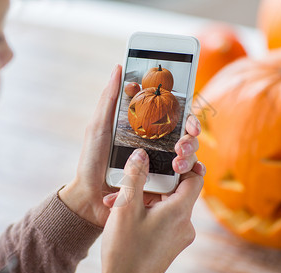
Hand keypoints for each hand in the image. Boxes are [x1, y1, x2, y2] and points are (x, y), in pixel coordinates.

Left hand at [59, 65, 203, 226]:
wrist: (89, 196)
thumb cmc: (92, 160)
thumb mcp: (98, 127)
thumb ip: (109, 99)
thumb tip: (119, 68)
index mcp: (145, 128)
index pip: (173, 116)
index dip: (187, 115)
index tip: (189, 120)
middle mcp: (157, 144)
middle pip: (185, 134)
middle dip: (191, 137)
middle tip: (183, 143)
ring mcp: (161, 164)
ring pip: (188, 154)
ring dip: (189, 155)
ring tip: (177, 163)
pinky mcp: (162, 184)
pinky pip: (184, 178)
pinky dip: (191, 174)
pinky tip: (186, 174)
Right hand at [97, 149, 203, 272]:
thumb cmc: (125, 250)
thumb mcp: (126, 207)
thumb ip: (135, 176)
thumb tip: (142, 155)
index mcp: (180, 212)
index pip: (195, 178)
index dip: (184, 164)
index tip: (169, 157)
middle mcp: (185, 225)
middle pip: (178, 191)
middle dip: (153, 182)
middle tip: (133, 178)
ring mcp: (179, 237)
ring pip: (167, 206)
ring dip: (145, 199)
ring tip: (118, 201)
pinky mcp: (170, 245)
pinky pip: (163, 220)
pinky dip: (148, 213)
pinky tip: (125, 216)